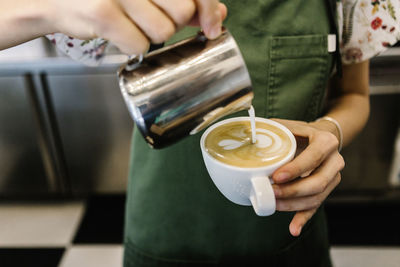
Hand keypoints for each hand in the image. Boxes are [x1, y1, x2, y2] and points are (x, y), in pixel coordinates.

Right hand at [44, 0, 226, 53]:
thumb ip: (181, 0)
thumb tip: (217, 15)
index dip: (207, 8)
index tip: (211, 27)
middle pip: (182, 12)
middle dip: (171, 22)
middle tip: (148, 16)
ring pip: (162, 32)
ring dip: (149, 35)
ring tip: (128, 22)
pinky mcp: (103, 13)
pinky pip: (139, 45)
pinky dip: (131, 46)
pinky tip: (117, 33)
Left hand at [271, 119, 344, 236]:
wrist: (319, 138)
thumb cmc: (298, 132)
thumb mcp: (289, 126)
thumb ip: (272, 130)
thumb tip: (247, 135)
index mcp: (326, 141)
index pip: (313, 157)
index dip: (295, 169)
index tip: (276, 177)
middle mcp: (335, 161)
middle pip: (318, 182)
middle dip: (293, 190)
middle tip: (271, 192)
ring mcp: (333, 178)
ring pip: (317, 197)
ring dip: (294, 204)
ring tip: (273, 204)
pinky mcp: (327, 190)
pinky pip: (316, 207)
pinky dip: (303, 219)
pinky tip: (293, 229)